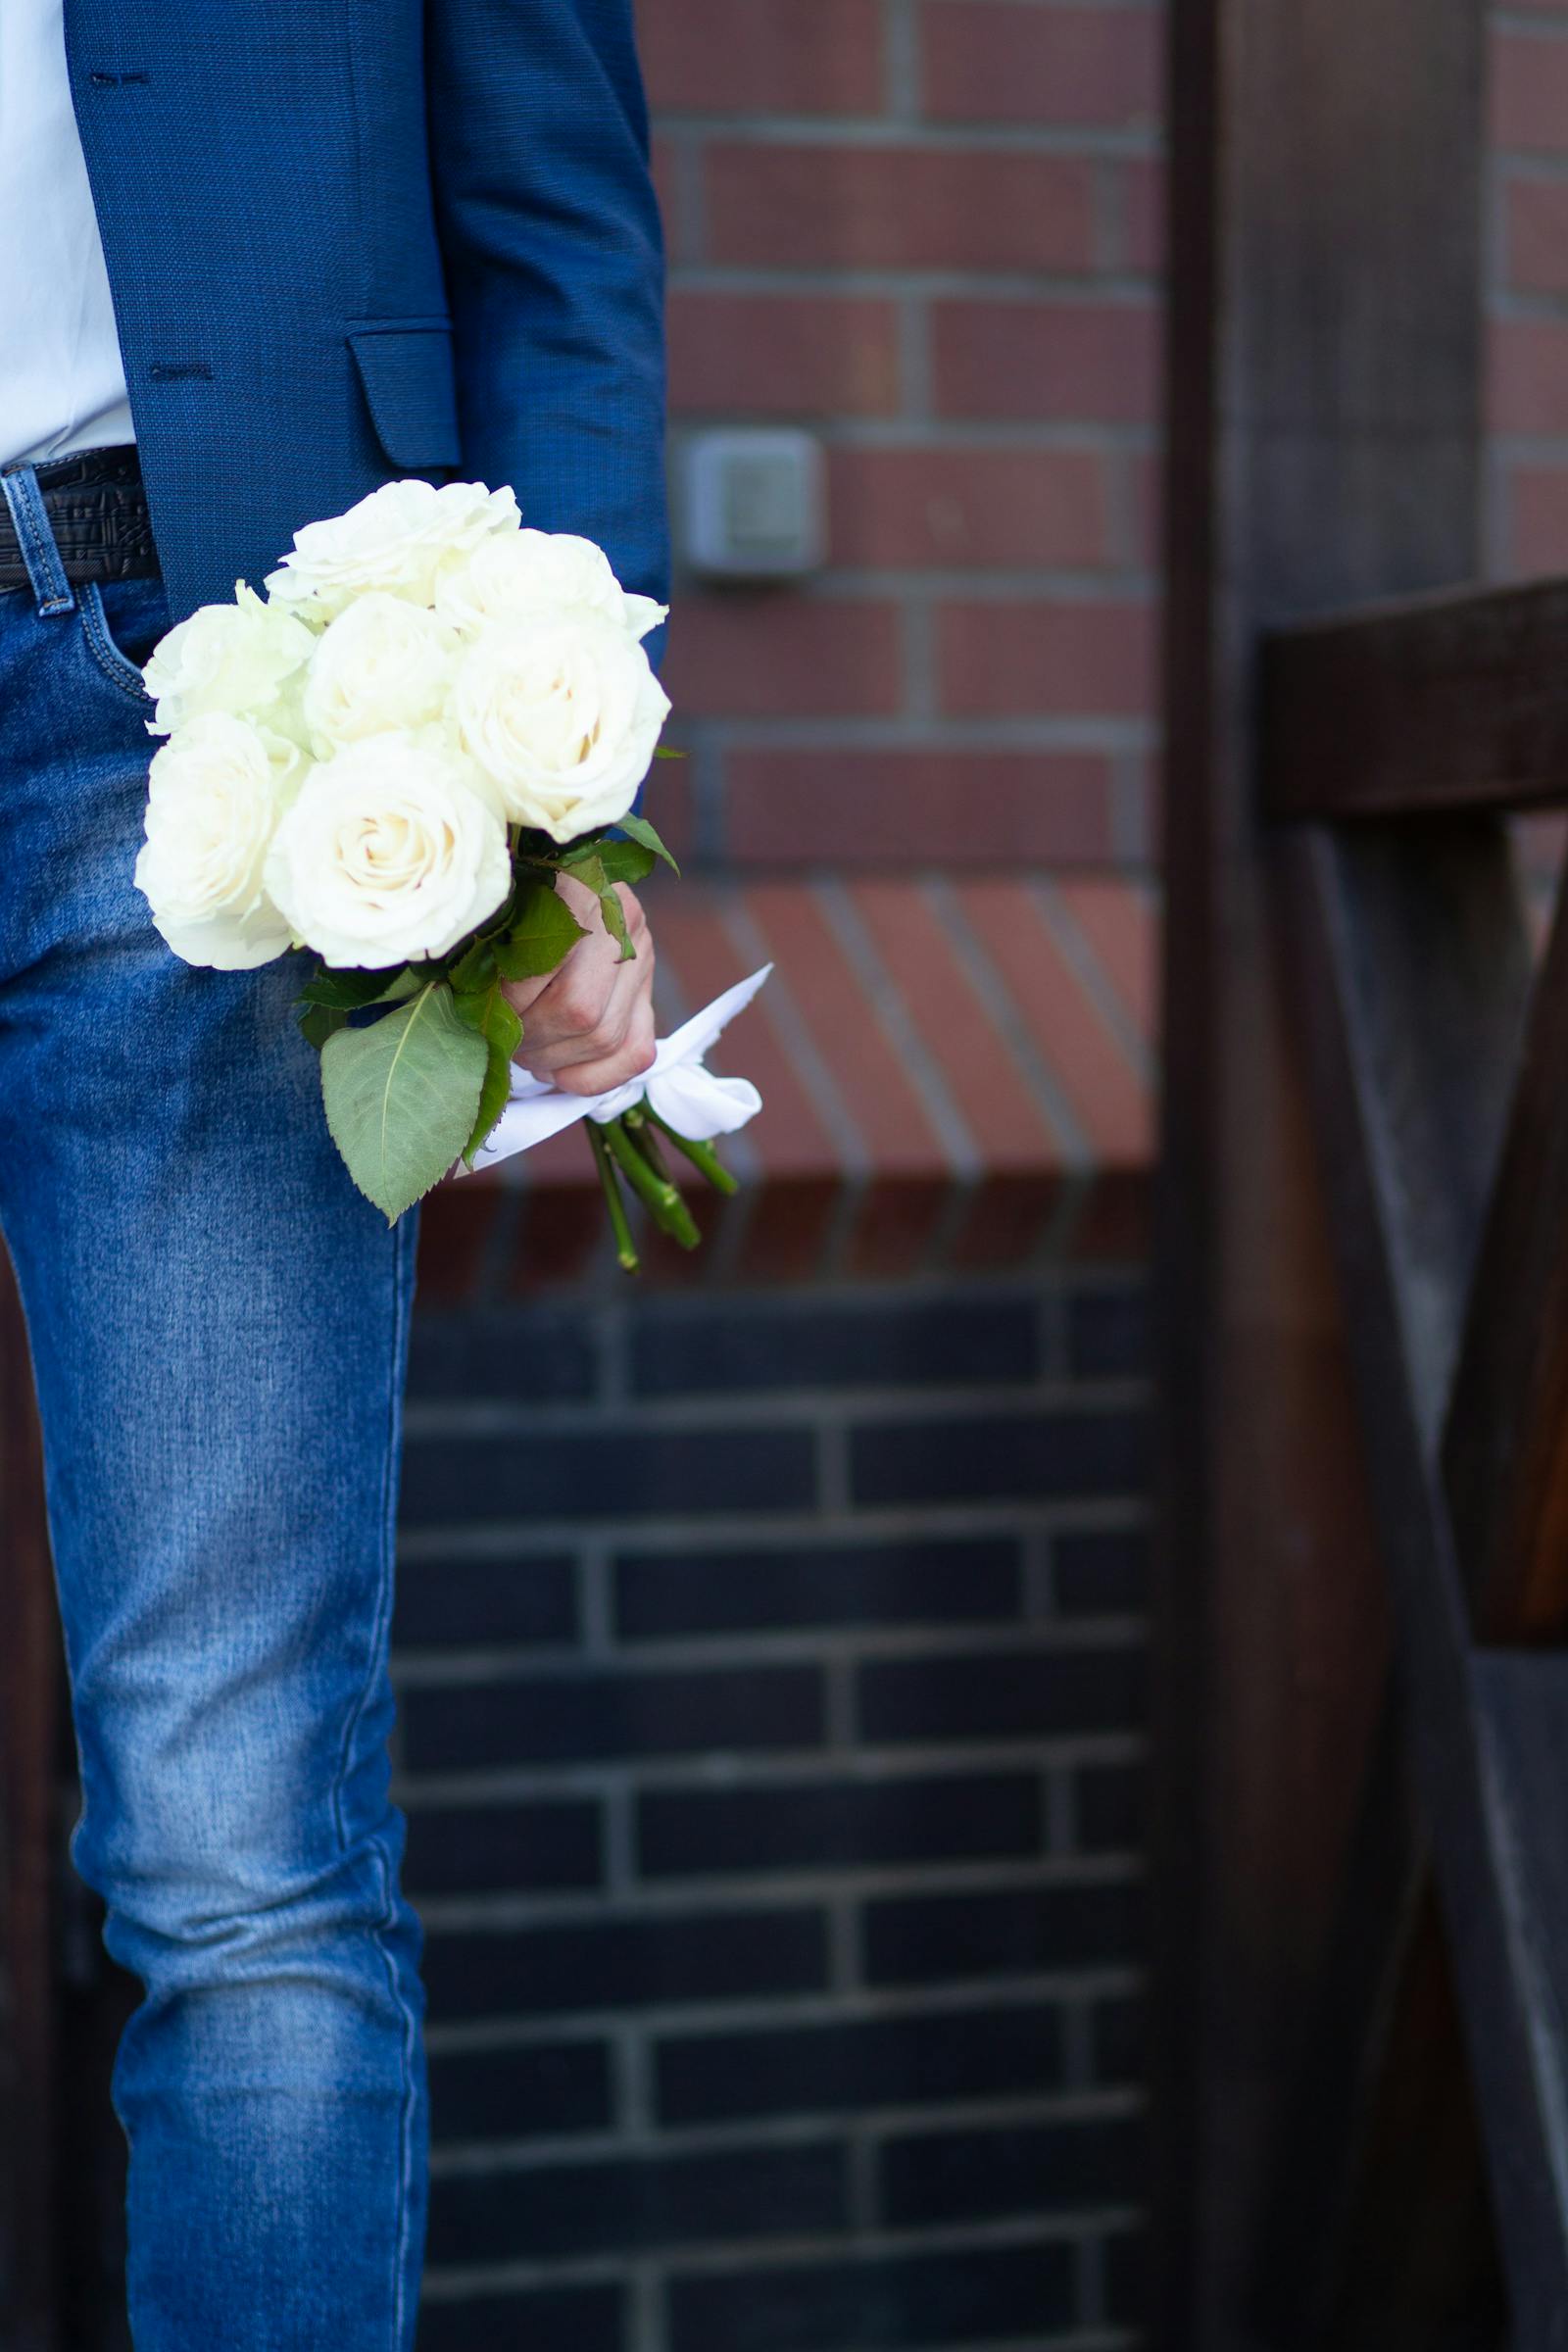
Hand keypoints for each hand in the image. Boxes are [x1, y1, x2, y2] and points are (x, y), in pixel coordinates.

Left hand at [502, 874, 656, 1096]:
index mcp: (583, 887)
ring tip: (524, 1052)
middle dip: (533, 1037)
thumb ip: (488, 949)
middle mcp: (624, 922)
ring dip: (554, 1059)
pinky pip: (633, 1055)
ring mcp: (644, 963)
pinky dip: (590, 1077)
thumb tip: (471, 1008)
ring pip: (605, 1037)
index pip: (549, 967)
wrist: (560, 892)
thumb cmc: (516, 907)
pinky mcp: (649, 999)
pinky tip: (556, 1070)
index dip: (511, 1001)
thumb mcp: (499, 912)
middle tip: (504, 1039)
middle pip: (581, 1010)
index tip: (486, 1011)